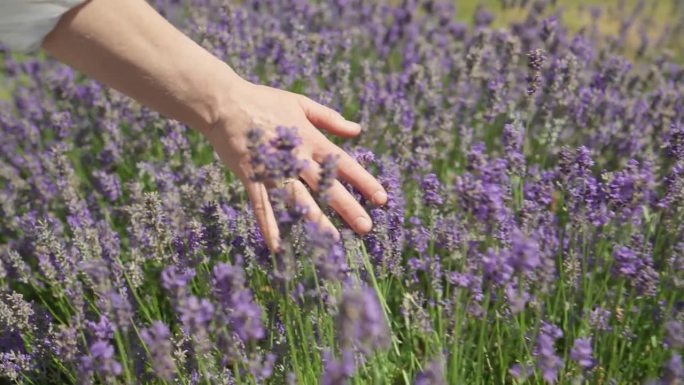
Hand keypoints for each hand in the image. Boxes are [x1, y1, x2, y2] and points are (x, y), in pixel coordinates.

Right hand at [203, 77, 387, 250]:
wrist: (223, 102)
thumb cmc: (263, 100)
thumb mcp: (300, 103)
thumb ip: (329, 118)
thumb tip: (357, 130)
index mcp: (309, 138)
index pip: (343, 163)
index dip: (363, 181)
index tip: (381, 198)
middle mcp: (294, 156)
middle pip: (325, 185)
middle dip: (347, 207)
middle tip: (365, 227)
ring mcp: (272, 168)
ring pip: (297, 198)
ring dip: (315, 219)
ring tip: (333, 240)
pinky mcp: (250, 177)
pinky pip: (261, 205)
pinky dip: (269, 226)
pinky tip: (278, 246)